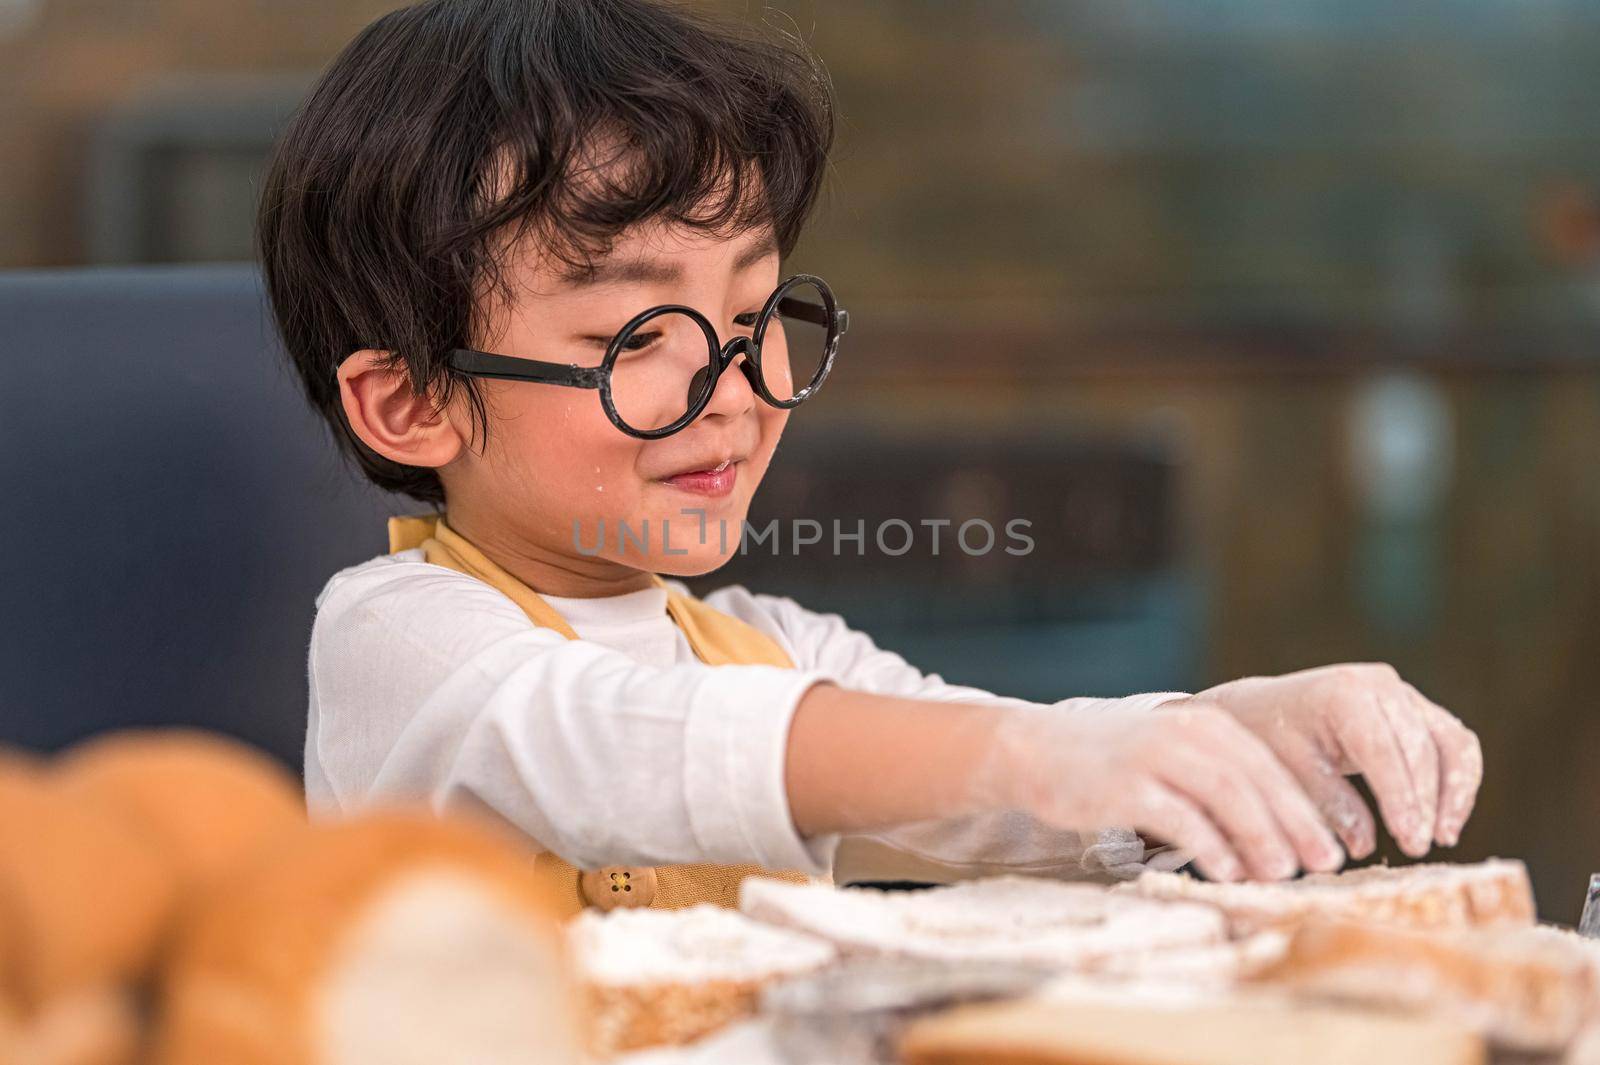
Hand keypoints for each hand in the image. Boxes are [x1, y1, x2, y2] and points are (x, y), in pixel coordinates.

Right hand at [980, 701, 1344, 882]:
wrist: (1033, 749)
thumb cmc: (1107, 763)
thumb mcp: (1169, 759)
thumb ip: (1215, 785)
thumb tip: (1273, 839)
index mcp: (1204, 724)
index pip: (1269, 767)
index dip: (1305, 809)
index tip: (1331, 848)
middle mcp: (1184, 732)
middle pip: (1255, 781)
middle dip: (1295, 826)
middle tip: (1321, 865)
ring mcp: (1154, 756)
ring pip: (1226, 796)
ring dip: (1260, 838)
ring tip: (1282, 873)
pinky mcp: (1124, 786)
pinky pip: (1181, 818)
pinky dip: (1211, 847)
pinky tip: (1228, 872)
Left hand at [1196, 663, 1482, 859]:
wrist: (1265, 708)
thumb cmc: (1271, 740)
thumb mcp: (1289, 771)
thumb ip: (1329, 804)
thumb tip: (1366, 846)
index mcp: (1343, 693)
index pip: (1383, 750)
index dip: (1401, 799)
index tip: (1411, 841)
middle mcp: (1380, 684)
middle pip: (1422, 747)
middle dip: (1426, 802)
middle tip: (1419, 847)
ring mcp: (1404, 693)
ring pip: (1450, 742)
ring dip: (1454, 793)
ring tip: (1442, 838)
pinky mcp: (1418, 708)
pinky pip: (1453, 743)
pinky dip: (1459, 781)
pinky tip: (1446, 820)